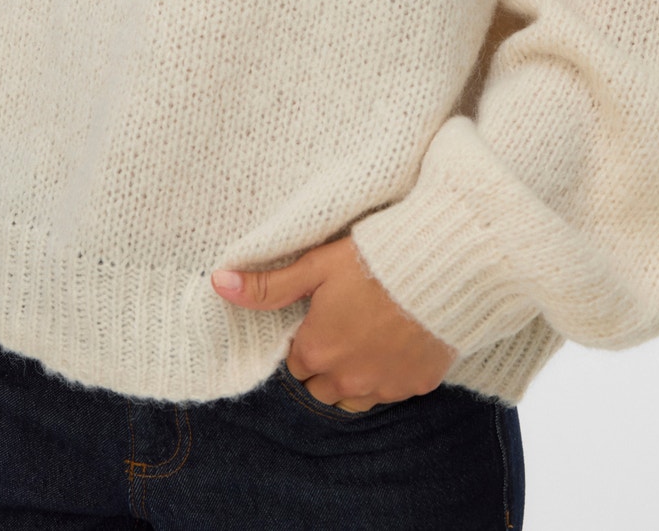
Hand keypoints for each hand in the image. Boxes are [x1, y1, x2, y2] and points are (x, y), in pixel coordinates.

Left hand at [211, 233, 458, 410]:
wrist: (440, 268)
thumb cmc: (373, 261)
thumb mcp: (315, 265)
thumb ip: (268, 284)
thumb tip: (218, 282)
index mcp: (317, 351)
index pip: (297, 362)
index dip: (307, 337)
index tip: (321, 313)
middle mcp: (346, 379)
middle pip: (321, 386)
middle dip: (326, 362)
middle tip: (343, 323)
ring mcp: (383, 386)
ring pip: (353, 398)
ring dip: (353, 376)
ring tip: (367, 336)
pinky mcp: (415, 385)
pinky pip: (390, 391)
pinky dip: (388, 375)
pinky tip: (396, 343)